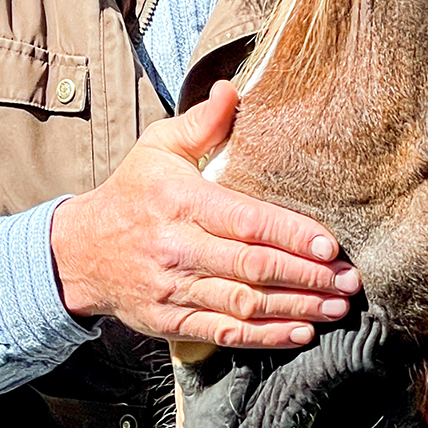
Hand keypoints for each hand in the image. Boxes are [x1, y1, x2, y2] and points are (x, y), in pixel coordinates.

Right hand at [50, 81, 360, 349]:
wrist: (77, 252)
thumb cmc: (130, 194)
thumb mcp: (157, 147)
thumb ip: (202, 123)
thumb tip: (233, 90)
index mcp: (179, 202)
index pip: (245, 221)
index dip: (290, 234)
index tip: (330, 244)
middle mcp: (177, 249)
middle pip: (252, 267)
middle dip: (307, 276)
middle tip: (350, 280)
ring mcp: (173, 290)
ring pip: (244, 305)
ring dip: (297, 308)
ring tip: (337, 306)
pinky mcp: (170, 321)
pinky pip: (224, 333)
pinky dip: (265, 337)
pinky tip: (301, 332)